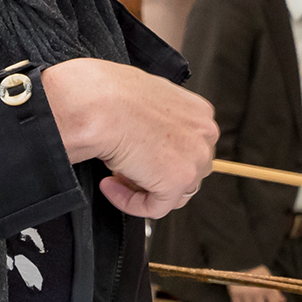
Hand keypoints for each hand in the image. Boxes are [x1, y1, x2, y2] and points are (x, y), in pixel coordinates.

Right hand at [43, 58, 217, 218]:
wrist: (97, 103)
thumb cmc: (107, 94)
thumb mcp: (142, 100)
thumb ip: (154, 120)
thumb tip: (145, 137)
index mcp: (198, 112)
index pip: (189, 146)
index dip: (159, 156)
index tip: (136, 155)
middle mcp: (204, 133)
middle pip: (186, 169)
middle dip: (154, 173)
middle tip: (123, 167)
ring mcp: (195, 158)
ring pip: (173, 190)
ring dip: (141, 187)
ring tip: (114, 174)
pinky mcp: (177, 181)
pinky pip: (155, 207)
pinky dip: (129, 202)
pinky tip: (109, 185)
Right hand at [227, 266, 284, 301]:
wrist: (241, 262)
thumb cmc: (258, 273)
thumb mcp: (269, 279)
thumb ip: (276, 291)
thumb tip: (283, 301)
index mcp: (268, 287)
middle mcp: (257, 292)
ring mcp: (245, 293)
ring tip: (250, 301)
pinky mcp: (234, 293)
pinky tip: (242, 300)